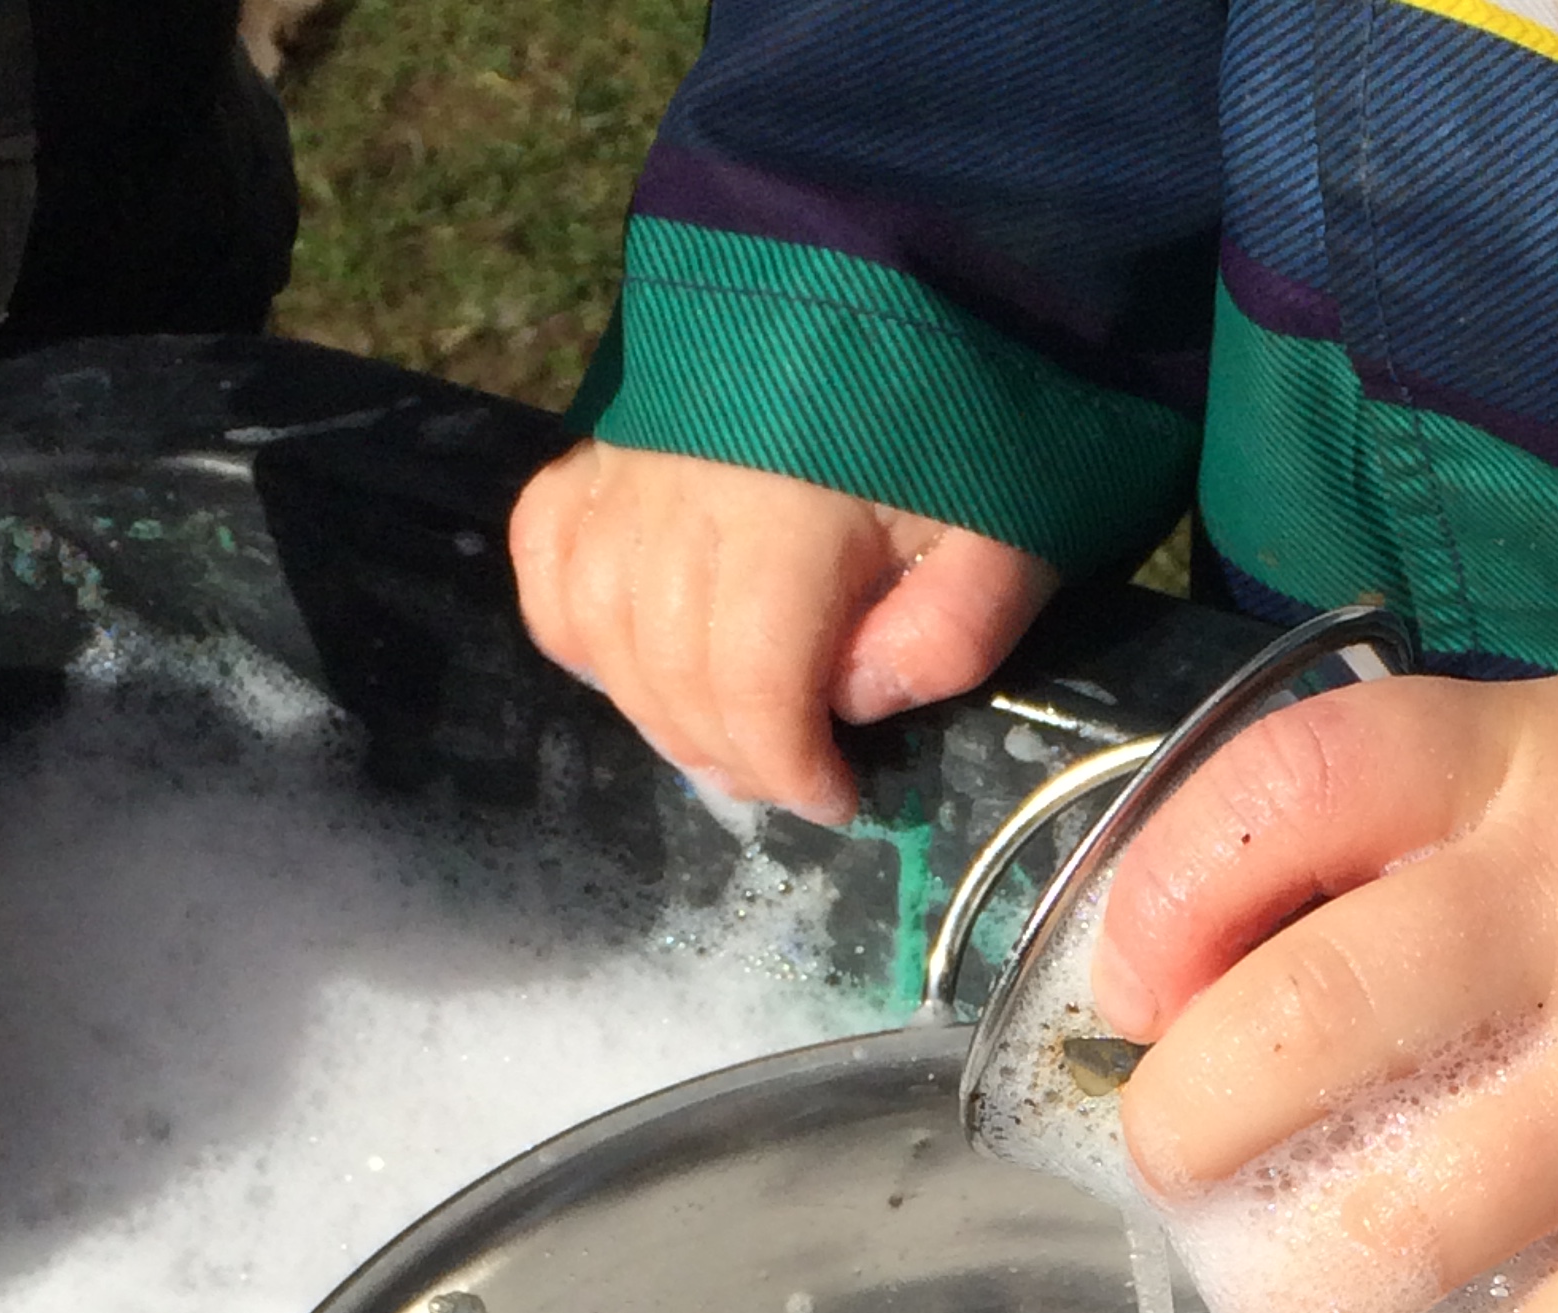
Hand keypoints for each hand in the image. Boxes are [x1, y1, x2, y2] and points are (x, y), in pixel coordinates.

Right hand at [509, 442, 1057, 825]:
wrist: (910, 269)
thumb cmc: (967, 420)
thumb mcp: (1010, 534)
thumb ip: (950, 634)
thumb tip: (850, 700)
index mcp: (793, 509)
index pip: (750, 682)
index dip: (786, 766)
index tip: (836, 798)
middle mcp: (686, 483)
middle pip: (666, 666)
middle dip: (727, 751)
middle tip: (785, 776)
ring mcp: (629, 456)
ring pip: (597, 621)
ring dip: (653, 708)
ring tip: (721, 735)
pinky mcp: (599, 439)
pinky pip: (547, 549)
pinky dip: (575, 623)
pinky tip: (628, 661)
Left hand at [1092, 659, 1557, 1312]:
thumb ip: (1441, 844)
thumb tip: (1238, 987)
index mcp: (1525, 769)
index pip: (1276, 797)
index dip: (1161, 908)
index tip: (1143, 996)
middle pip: (1278, 1041)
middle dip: (1181, 1141)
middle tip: (1204, 1183)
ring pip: (1377, 1238)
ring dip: (1300, 1303)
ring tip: (1323, 1306)